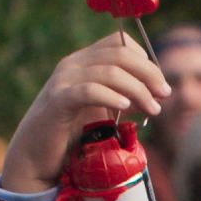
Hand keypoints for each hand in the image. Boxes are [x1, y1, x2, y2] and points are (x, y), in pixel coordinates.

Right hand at [0, 34, 170, 193]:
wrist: (36, 157)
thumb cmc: (71, 134)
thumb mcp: (101, 110)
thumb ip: (123, 97)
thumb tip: (157, 93)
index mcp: (84, 61)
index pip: (120, 43)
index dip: (145, 60)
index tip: (159, 85)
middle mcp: (73, 64)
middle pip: (120, 54)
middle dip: (148, 73)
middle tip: (164, 94)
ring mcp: (63, 81)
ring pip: (109, 72)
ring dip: (138, 89)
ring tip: (153, 109)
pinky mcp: (57, 101)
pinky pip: (89, 91)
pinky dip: (110, 97)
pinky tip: (125, 108)